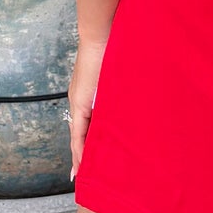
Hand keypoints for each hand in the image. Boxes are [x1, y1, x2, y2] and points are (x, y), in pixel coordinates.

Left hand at [69, 34, 108, 173]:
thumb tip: (135, 104)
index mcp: (90, 97)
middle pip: (80, 136)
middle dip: (82, 156)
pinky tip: (82, 162)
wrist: (103, 36)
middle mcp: (80, 102)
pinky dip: (81, 148)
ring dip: (81, 156)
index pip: (87, 127)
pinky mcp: (80, 103)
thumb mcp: (119, 79)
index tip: (91, 162)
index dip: (88, 146)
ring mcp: (79, 102)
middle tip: (83, 176)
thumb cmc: (115, 51)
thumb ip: (122, 94)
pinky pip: (79, 133)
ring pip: (77, 137)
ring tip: (83, 175)